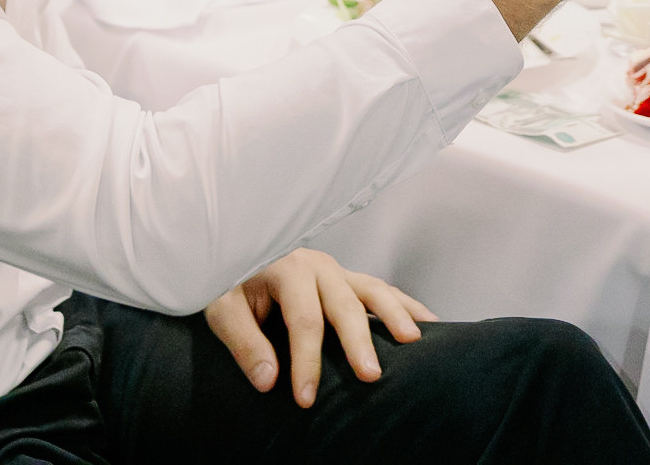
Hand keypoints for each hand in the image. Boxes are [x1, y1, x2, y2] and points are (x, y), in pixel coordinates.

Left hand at [202, 249, 435, 407]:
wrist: (234, 250)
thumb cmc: (228, 282)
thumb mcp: (221, 308)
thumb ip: (244, 343)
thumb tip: (268, 380)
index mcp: (286, 268)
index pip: (304, 319)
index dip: (307, 361)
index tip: (306, 399)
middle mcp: (318, 265)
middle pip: (345, 304)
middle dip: (358, 342)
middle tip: (370, 376)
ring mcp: (337, 269)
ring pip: (373, 290)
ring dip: (395, 315)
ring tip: (414, 341)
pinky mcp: (346, 277)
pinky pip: (381, 289)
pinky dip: (406, 304)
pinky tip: (428, 323)